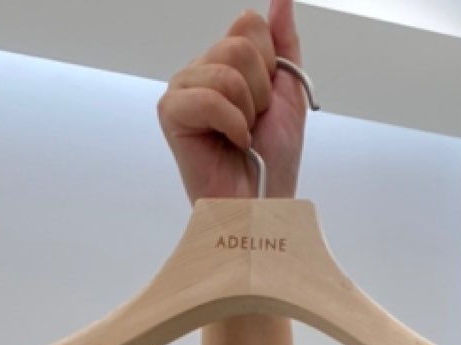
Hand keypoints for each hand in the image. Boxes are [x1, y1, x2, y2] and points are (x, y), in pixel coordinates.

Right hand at [159, 1, 307, 203]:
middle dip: (260, 92)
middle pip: (239, 45)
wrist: (263, 204)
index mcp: (225, 61)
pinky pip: (210, 97)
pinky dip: (232, 124)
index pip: (249, 24)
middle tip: (253, 124)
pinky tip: (230, 143)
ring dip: (247, 112)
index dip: (270, 66)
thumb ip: (285, 43)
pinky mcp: (170, 112)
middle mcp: (200, 70)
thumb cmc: (273, 160)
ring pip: (227, 70)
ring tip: (242, 136)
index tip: (266, 103)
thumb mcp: (289, 94)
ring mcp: (182, 89)